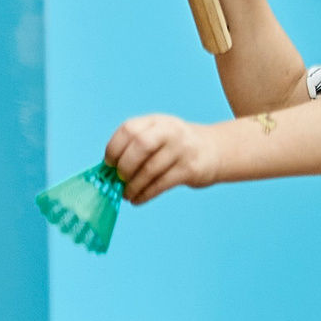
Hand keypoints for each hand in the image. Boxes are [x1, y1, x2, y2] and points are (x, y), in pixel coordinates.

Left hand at [105, 113, 220, 203]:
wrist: (213, 150)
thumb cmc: (175, 146)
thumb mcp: (157, 135)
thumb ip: (134, 146)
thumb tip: (107, 171)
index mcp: (155, 121)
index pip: (128, 129)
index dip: (114, 149)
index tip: (109, 165)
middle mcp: (169, 130)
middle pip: (140, 145)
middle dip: (124, 166)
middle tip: (119, 180)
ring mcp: (181, 148)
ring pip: (150, 169)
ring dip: (134, 186)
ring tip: (127, 195)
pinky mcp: (190, 168)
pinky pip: (162, 184)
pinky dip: (146, 194)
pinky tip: (138, 199)